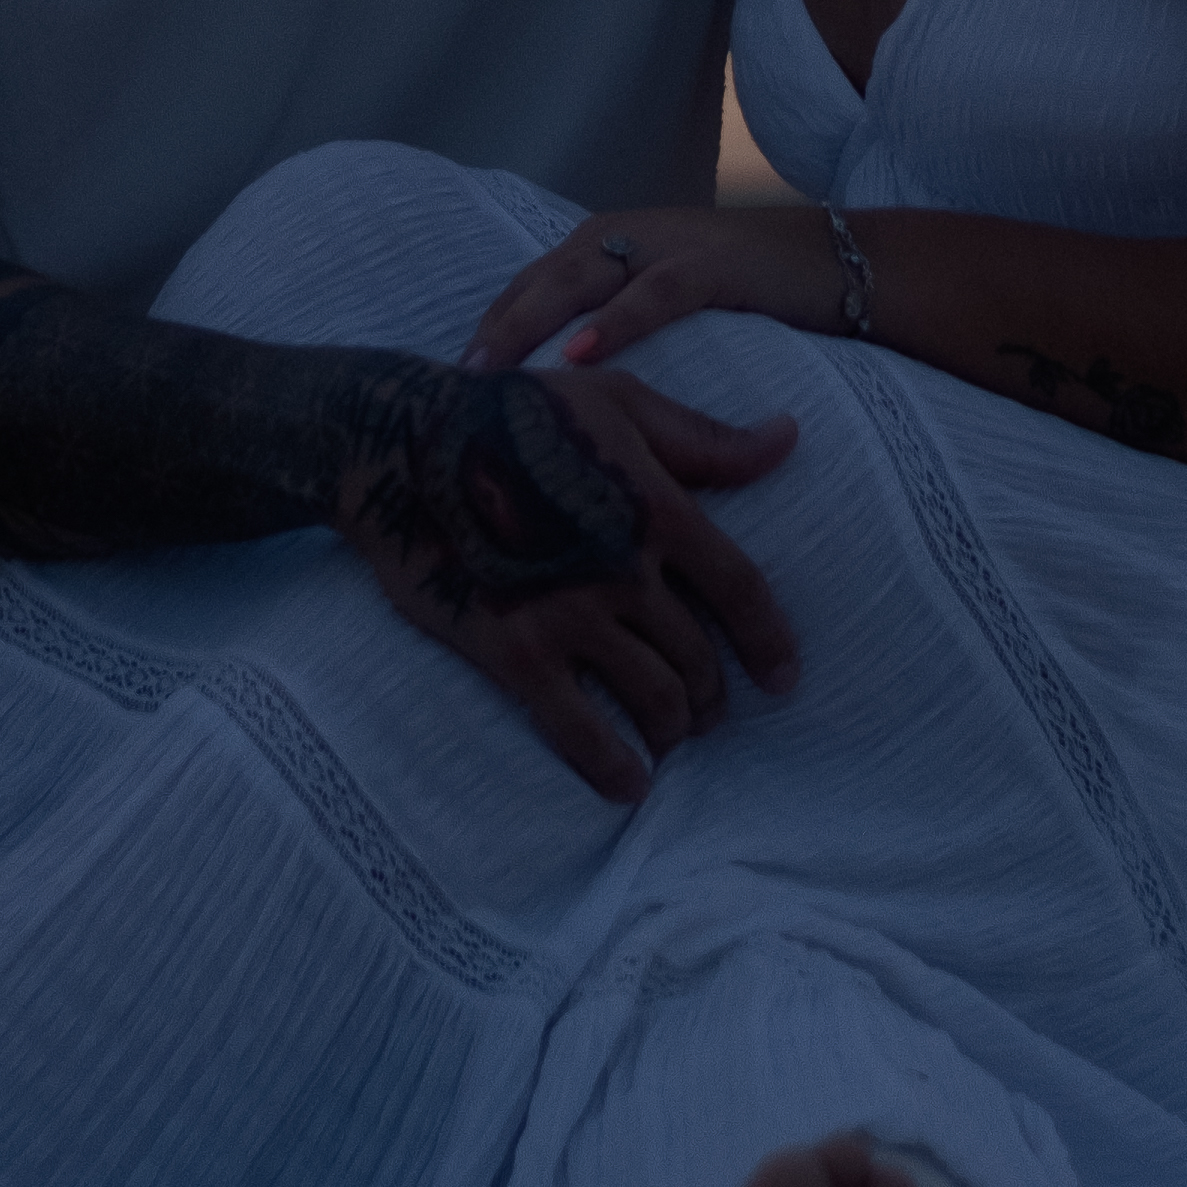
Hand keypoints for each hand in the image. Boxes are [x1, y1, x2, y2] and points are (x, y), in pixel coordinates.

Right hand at [331, 362, 799, 806]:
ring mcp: (568, 615)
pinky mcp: (513, 650)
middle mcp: (623, 568)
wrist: (401, 445)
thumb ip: (704, 439)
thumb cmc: (514, 412)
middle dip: (713, 694)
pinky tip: (629, 784)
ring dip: (672, 727)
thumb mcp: (618, 402)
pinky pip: (579, 730)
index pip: (741, 590)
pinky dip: (613, 767)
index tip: (783, 679)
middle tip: (709, 710)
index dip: (770, 643)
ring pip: (654, 698)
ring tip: (670, 733)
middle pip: (698, 656)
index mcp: (657, 506)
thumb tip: (786, 438)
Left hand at [464, 205, 843, 377]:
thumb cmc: (748, 296)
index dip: (486, 330)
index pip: (527, 287)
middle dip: (491, 331)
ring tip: (490, 373)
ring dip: (530, 325)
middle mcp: (624, 235)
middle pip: (538, 281)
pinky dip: (614, 323)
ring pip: (579, 280)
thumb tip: (557, 389)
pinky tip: (578, 356)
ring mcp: (666, 243)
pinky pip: (653, 293)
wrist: (839, 266)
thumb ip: (612, 324)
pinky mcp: (712, 263)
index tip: (442, 384)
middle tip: (449, 388)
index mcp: (606, 245)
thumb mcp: (665, 305)